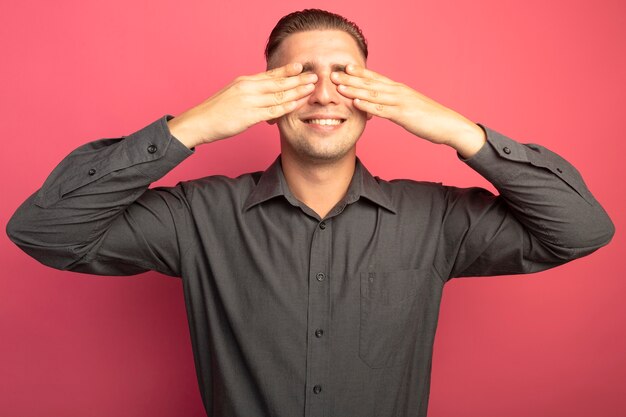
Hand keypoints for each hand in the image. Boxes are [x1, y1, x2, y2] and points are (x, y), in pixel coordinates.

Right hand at [168, 63, 317, 148]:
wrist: (199, 122)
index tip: (300, 67)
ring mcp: (249, 101)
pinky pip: (273, 111)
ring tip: (311, 88)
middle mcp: (248, 88)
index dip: (286, 71)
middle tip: (314, 76)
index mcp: (244, 82)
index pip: (269, 75)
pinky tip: (298, 104)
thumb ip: (249, 93)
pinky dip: (287, 107)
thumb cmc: (215, 112)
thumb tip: (262, 95)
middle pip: (278, 82)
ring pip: (278, 95)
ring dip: (296, 91)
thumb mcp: (232, 95)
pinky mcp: (249, 116)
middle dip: (297, 79)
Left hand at [331, 65, 485, 157]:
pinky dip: (368, 106)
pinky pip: (382, 109)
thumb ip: (393, 106)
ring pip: (374, 94)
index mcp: (399, 89)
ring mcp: (401, 102)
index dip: (360, 72)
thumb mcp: (408, 109)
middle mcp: (398, 92)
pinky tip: (356, 103)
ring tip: (339, 86)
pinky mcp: (403, 115)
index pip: (376, 78)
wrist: (449, 125)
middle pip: (371, 83)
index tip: (344, 67)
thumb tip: (380, 108)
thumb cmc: (428, 119)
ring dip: (355, 90)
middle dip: (351, 79)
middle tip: (333, 74)